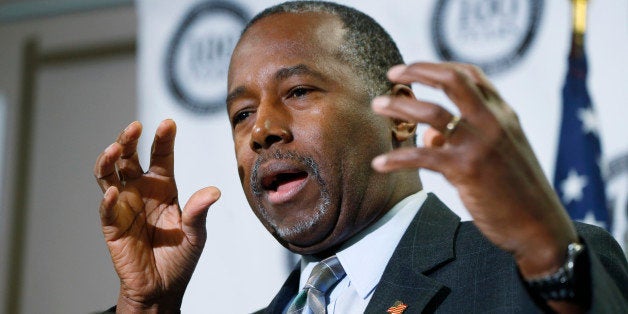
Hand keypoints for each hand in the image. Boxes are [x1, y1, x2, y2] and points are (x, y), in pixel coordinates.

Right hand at [93, 119, 219, 311]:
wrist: (163, 288)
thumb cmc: (179, 257)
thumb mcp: (196, 234)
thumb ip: (199, 212)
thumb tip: (214, 191)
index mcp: (163, 187)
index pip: (161, 156)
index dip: (163, 139)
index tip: (168, 123)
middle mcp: (141, 191)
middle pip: (129, 159)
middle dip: (129, 141)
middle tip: (135, 127)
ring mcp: (124, 206)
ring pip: (109, 176)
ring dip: (109, 161)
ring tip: (114, 149)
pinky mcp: (113, 226)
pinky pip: (107, 209)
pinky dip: (108, 199)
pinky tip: (113, 191)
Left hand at [371, 63, 577, 278]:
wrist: (538, 226)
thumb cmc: (516, 191)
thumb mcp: (498, 153)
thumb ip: (465, 137)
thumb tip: (428, 134)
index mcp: (503, 114)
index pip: (470, 75)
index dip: (437, 67)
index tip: (411, 68)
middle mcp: (493, 122)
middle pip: (452, 81)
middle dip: (417, 70)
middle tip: (392, 74)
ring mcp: (479, 144)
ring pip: (432, 113)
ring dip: (400, 107)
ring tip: (378, 106)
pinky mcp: (466, 170)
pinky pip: (422, 156)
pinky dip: (396, 159)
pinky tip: (378, 164)